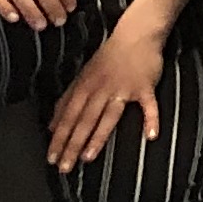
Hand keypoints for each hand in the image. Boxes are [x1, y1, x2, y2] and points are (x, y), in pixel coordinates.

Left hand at [45, 18, 172, 172]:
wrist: (136, 34)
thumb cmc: (109, 57)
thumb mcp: (83, 76)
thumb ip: (68, 100)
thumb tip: (52, 125)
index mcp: (84, 86)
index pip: (68, 116)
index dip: (59, 138)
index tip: (51, 158)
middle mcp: (101, 89)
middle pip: (84, 120)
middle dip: (72, 144)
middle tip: (64, 167)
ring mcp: (123, 88)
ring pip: (108, 116)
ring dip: (98, 137)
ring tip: (88, 157)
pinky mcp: (145, 87)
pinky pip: (149, 106)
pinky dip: (151, 119)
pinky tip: (151, 136)